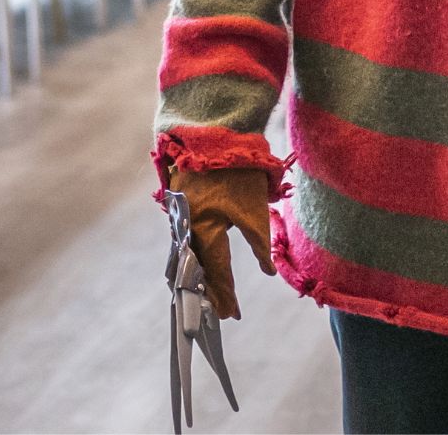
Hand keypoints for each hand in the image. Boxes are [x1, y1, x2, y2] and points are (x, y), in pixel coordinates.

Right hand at [170, 167, 277, 319]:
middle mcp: (185, 226)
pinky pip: (185, 240)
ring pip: (189, 255)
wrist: (214, 133)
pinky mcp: (179, 206)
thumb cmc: (240, 171)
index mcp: (203, 229)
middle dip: (211, 291)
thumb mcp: (254, 209)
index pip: (216, 270)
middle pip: (197, 268)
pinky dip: (193, 258)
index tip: (233, 314)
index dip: (226, 293)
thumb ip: (259, 243)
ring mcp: (179, 216)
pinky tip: (199, 267)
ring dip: (200, 277)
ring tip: (210, 297)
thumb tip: (267, 272)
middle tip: (222, 314)